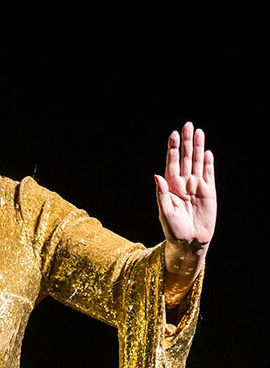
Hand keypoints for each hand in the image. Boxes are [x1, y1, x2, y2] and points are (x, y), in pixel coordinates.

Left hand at [154, 121, 216, 251]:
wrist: (189, 242)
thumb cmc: (173, 229)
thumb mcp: (164, 211)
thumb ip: (161, 193)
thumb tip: (157, 175)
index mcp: (170, 186)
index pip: (172, 163)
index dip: (173, 149)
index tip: (173, 135)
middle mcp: (183, 183)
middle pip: (186, 158)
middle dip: (186, 142)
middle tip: (187, 124)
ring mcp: (196, 187)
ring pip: (198, 162)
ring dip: (198, 147)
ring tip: (198, 132)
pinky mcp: (209, 193)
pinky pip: (209, 175)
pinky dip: (209, 164)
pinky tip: (207, 152)